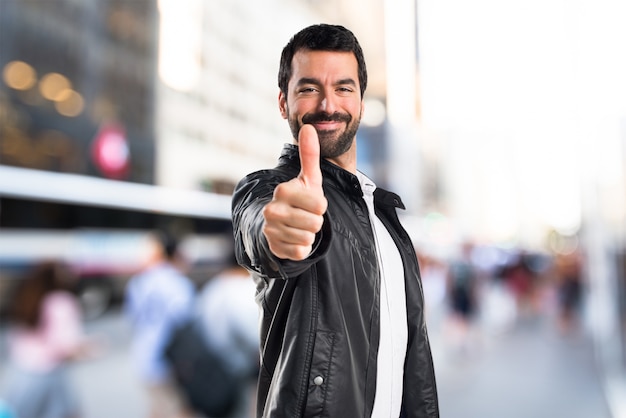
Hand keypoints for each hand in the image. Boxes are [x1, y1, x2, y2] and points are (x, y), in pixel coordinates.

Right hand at [262, 124, 327, 259]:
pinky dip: (302, 248)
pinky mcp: (274, 247)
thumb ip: (310, 154)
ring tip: (300, 226)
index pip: (320, 205)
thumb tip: (310, 127)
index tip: (310, 202)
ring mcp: (271, 230)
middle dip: (315, 221)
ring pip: (308, 238)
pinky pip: (301, 252)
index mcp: (283, 191)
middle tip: (305, 216)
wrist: (281, 223)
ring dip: (308, 234)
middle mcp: (273, 210)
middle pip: (315, 223)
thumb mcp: (308, 178)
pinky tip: (294, 239)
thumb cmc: (300, 198)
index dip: (320, 205)